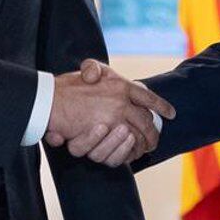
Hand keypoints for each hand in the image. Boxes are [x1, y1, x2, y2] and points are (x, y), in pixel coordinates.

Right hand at [44, 59, 175, 164]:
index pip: (147, 97)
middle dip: (153, 130)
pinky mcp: (103, 137)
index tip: (171, 113)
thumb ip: (94, 68)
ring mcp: (113, 120)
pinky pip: (123, 148)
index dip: (161, 105)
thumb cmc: (67, 87)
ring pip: (137, 135)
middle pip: (145, 120)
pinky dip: (130, 151)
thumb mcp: (85, 69)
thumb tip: (93, 75)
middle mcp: (120, 102)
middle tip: (156, 137)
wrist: (48, 102)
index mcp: (120, 85)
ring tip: (149, 146)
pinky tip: (134, 151)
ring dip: (144, 142)